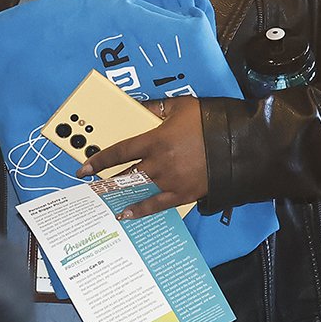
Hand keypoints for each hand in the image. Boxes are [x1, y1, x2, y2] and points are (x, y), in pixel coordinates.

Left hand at [82, 94, 208, 217]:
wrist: (236, 144)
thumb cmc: (210, 122)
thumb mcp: (181, 107)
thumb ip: (157, 108)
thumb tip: (140, 107)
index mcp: (155, 140)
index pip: (120, 151)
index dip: (99, 160)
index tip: (83, 168)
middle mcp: (159, 162)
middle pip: (125, 173)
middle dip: (106, 181)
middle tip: (91, 187)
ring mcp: (170, 180)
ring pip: (138, 189)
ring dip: (119, 195)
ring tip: (103, 200)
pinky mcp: (182, 194)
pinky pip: (157, 205)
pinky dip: (140, 210)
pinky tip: (126, 214)